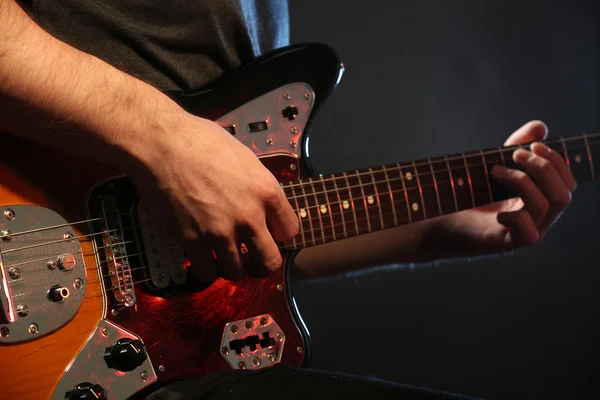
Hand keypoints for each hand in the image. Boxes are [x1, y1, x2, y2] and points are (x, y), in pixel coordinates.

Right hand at [130, 113, 298, 281]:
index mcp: (267, 192)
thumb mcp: (245, 159)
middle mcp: (249, 217)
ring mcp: (220, 232)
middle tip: (250, 257)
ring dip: (232, 267)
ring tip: (223, 255)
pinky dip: (206, 268)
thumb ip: (258, 188)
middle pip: (269, 262)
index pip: (290, 232)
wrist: (161, 144)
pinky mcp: (192, 241)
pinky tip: (202, 256)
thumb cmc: (201, 142)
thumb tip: (263, 206)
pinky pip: (207, 273)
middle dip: (261, 263)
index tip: (268, 234)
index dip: (279, 235)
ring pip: (237, 273)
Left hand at [423, 120, 575, 258]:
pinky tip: (496, 211)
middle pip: (563, 195)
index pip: (567, 183)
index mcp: (541, 200)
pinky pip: (528, 232)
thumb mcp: (497, 165)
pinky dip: (515, 216)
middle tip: (515, 154)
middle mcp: (538, 218)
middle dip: (543, 169)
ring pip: (545, 206)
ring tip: (495, 171)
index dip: (557, 162)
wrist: (442, 221)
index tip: (535, 144)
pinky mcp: (508, 243)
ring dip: (521, 181)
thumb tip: (540, 126)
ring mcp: (525, 232)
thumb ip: (518, 146)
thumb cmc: (471, 195)